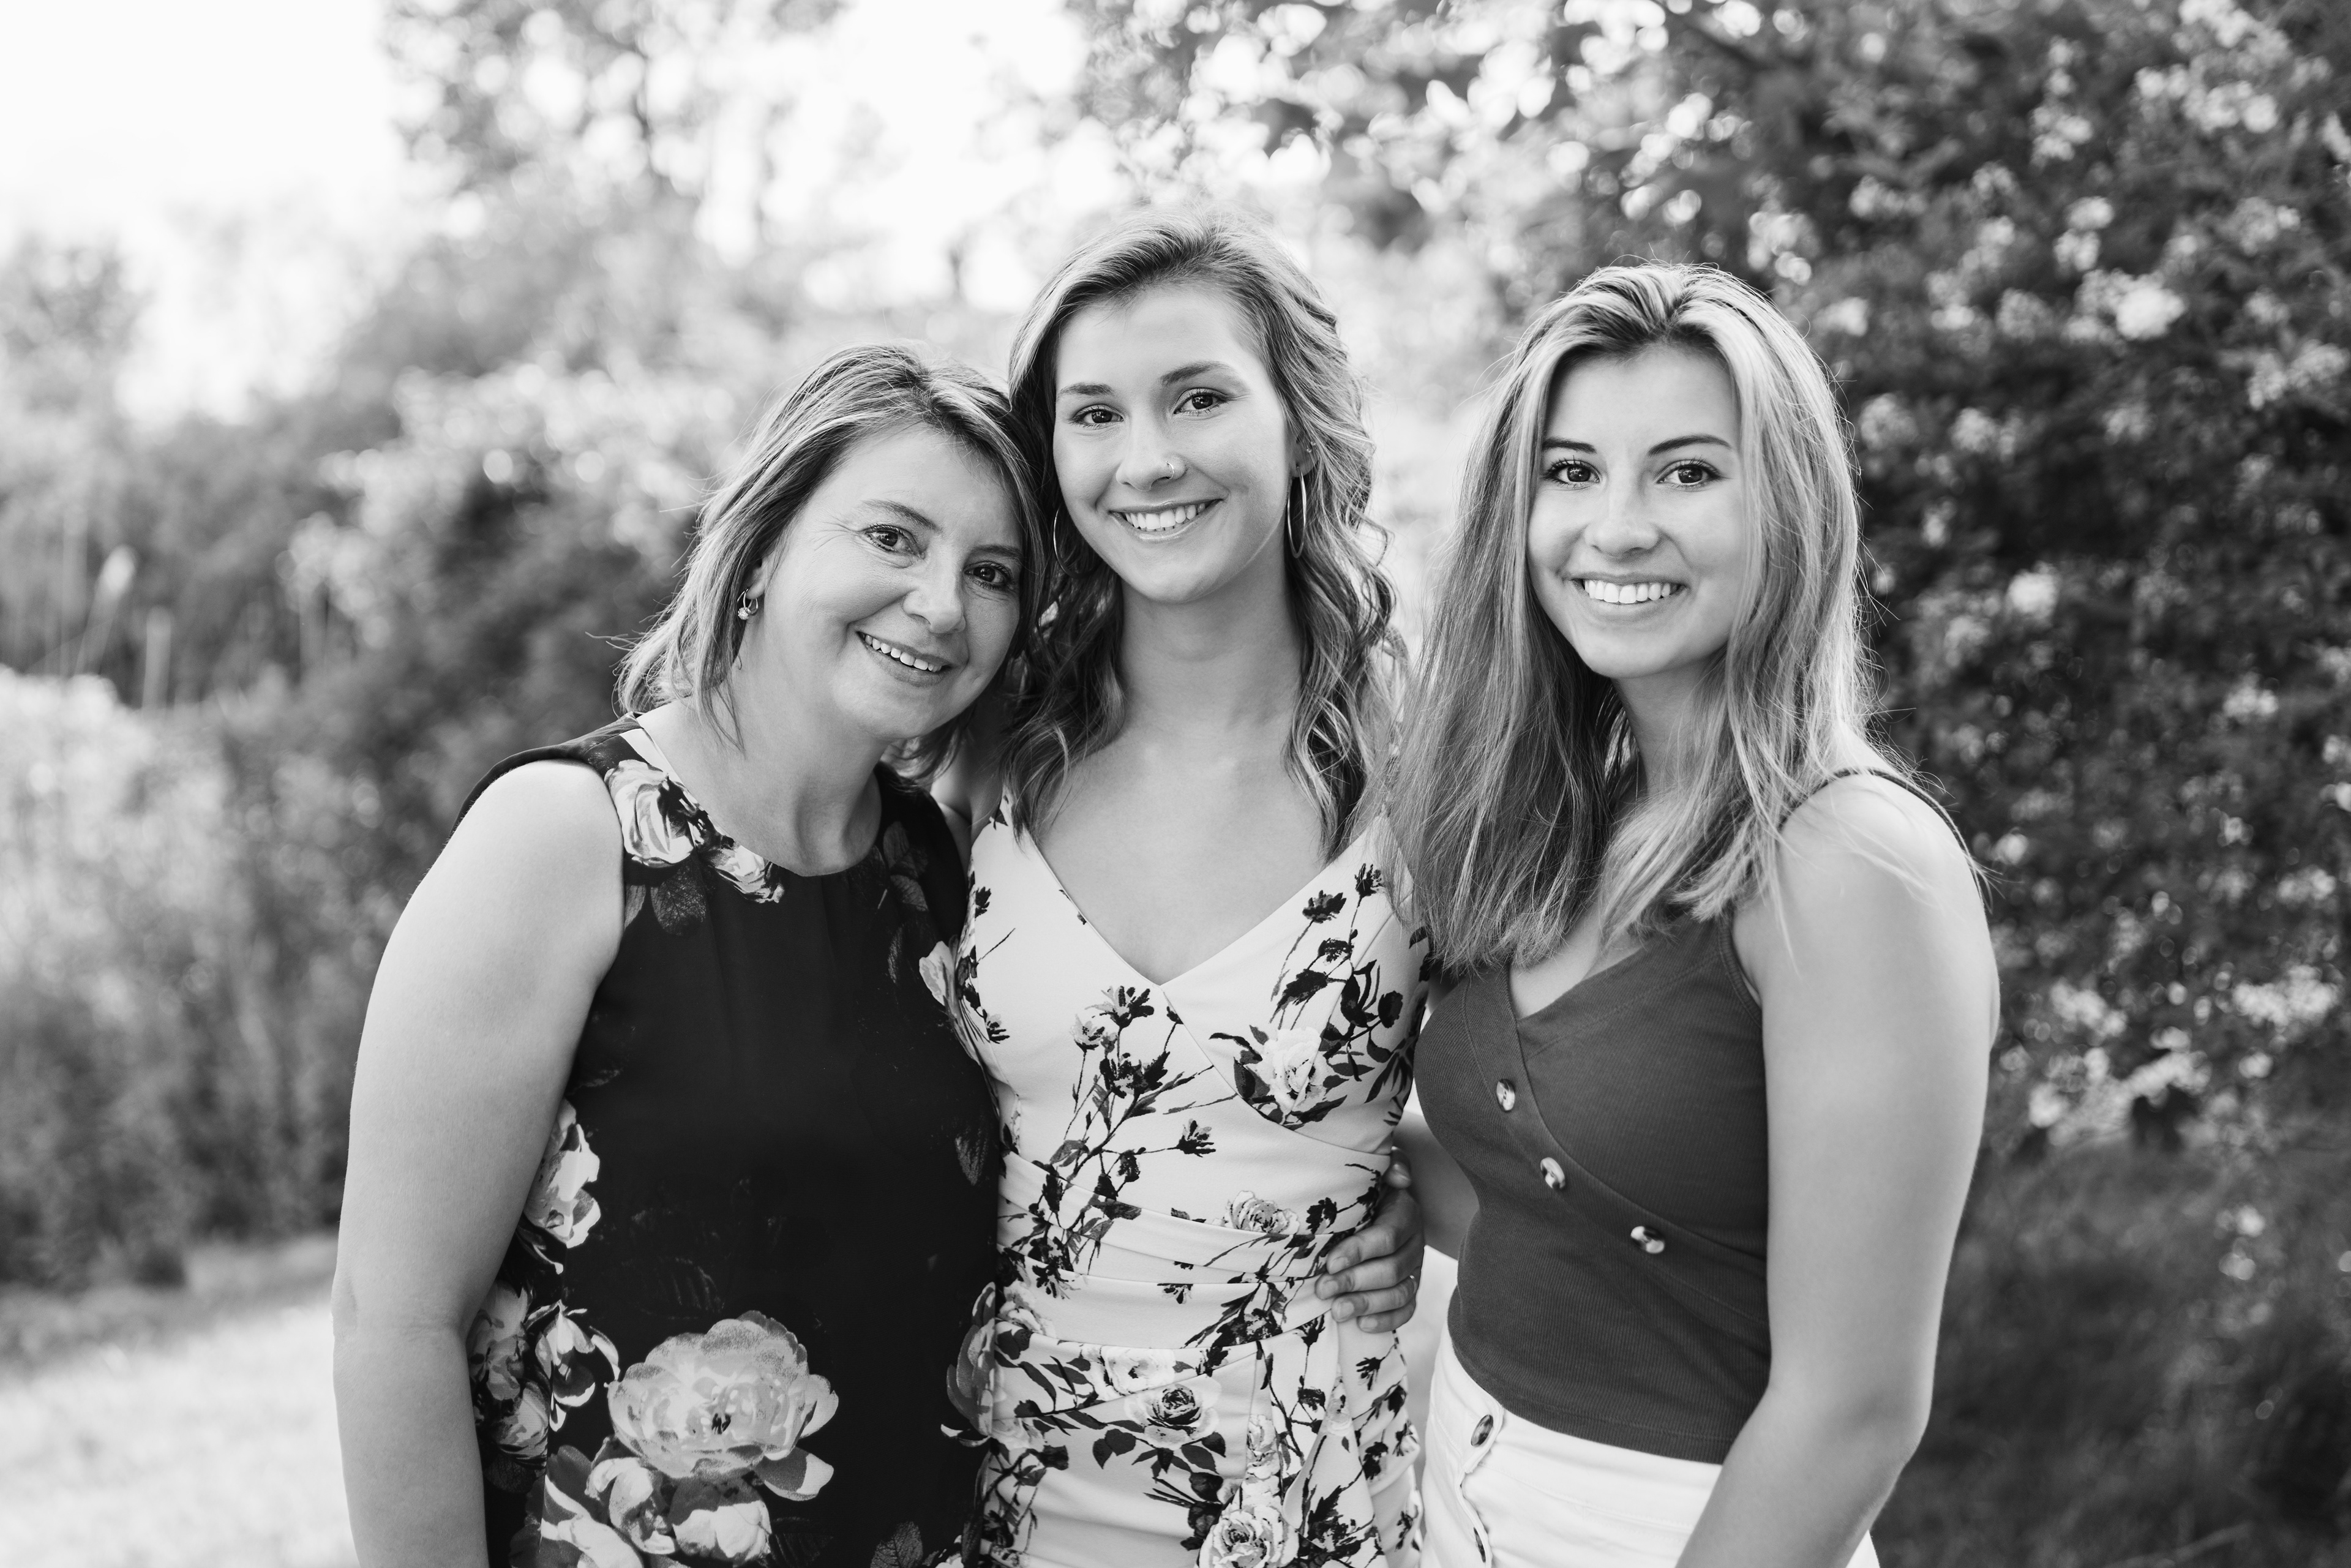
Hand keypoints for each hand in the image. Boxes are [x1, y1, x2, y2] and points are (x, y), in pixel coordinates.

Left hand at [1313, 1155, 1423, 1333]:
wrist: (1381, 1201)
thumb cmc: (1370, 1185)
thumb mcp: (1377, 1167)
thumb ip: (1391, 1162)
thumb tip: (1399, 1177)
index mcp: (1405, 1213)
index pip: (1387, 1236)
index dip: (1360, 1251)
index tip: (1329, 1262)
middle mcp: (1414, 1243)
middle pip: (1392, 1269)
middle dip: (1355, 1282)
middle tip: (1323, 1289)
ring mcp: (1415, 1269)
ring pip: (1400, 1293)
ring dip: (1367, 1304)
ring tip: (1337, 1311)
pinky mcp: (1410, 1288)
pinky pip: (1406, 1310)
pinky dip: (1387, 1320)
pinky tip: (1362, 1325)